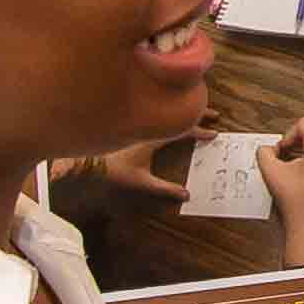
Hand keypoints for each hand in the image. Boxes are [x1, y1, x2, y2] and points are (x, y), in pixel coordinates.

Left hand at [88, 120, 214, 201]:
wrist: (89, 160)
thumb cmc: (115, 170)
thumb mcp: (142, 182)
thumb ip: (164, 189)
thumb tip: (186, 194)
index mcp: (154, 136)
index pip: (183, 129)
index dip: (200, 132)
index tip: (213, 134)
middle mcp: (149, 124)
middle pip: (178, 113)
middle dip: (198, 113)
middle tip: (215, 114)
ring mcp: (141, 121)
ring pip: (166, 108)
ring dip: (183, 109)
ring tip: (195, 108)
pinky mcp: (133, 122)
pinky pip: (157, 111)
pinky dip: (168, 110)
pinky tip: (169, 113)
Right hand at [261, 118, 303, 263]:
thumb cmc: (295, 198)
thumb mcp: (272, 171)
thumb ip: (264, 153)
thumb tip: (267, 148)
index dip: (288, 134)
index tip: (282, 150)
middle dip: (296, 136)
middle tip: (285, 150)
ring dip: (300, 145)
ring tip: (288, 159)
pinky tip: (295, 168)